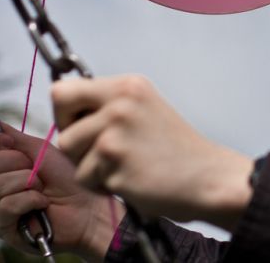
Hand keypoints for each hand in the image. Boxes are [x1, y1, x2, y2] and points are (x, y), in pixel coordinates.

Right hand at [0, 122, 123, 260]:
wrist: (89, 205)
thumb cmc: (69, 177)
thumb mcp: (41, 150)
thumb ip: (12, 137)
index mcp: (2, 167)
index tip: (7, 141)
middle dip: (16, 162)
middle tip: (37, 170)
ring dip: (28, 183)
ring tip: (44, 188)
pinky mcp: (5, 228)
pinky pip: (5, 207)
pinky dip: (29, 201)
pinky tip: (42, 204)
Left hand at [52, 75, 254, 230]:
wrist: (207, 176)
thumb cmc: (174, 148)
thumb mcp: (144, 108)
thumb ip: (109, 103)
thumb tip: (65, 105)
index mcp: (128, 85)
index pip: (64, 90)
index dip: (67, 112)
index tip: (85, 126)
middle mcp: (120, 103)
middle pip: (63, 126)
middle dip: (74, 142)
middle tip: (100, 151)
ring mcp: (116, 132)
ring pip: (70, 152)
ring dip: (89, 167)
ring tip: (122, 166)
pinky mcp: (114, 162)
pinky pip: (85, 178)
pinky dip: (103, 185)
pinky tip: (131, 179)